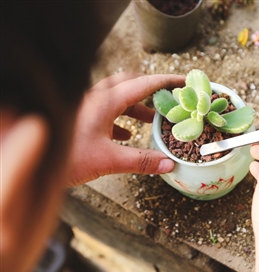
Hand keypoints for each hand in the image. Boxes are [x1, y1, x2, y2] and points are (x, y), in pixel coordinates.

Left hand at [65, 72, 184, 186]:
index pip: (144, 84)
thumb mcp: (108, 160)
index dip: (167, 81)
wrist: (35, 162)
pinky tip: (127, 135)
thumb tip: (169, 165)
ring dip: (136, 107)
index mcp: (106, 101)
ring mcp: (87, 107)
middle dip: (150, 90)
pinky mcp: (80, 118)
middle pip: (129, 83)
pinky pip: (106, 111)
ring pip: (117, 98)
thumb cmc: (66, 157)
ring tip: (152, 120)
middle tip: (166, 98)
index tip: (184, 81)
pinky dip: (121, 119)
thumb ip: (141, 161)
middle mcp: (96, 98)